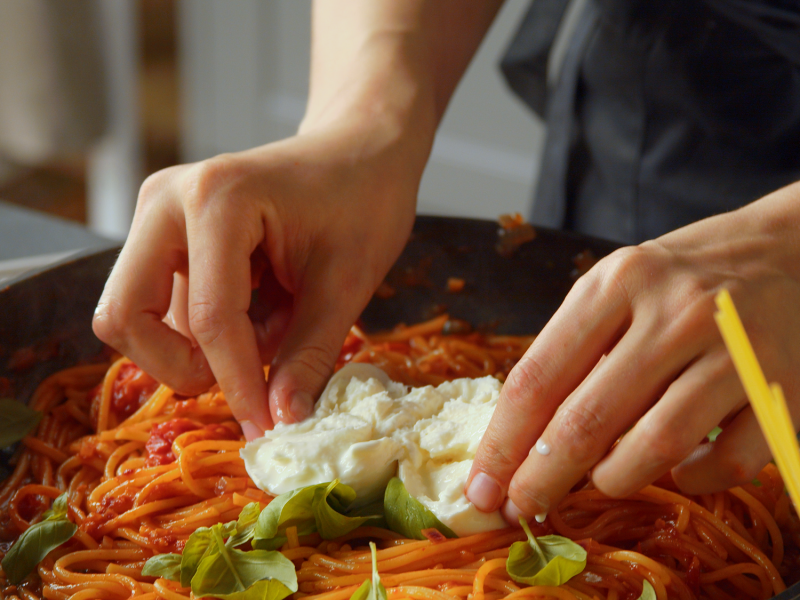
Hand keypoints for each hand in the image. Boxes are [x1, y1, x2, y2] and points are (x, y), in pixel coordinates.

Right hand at [92, 121, 421, 438]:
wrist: (359, 149)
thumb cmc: (364, 200)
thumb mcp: (347, 284)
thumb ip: (309, 355)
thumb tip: (281, 423)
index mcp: (215, 200)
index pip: (208, 319)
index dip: (237, 386)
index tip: (266, 431)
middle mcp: (166, 200)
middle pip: (126, 316)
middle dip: (184, 365)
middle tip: (251, 375)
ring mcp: (158, 213)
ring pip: (140, 314)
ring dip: (204, 344)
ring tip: (277, 321)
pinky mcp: (164, 231)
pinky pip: (162, 302)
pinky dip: (206, 327)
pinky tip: (262, 305)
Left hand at [466, 182, 799, 521]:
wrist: (782, 251)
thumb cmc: (679, 278)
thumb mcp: (615, 288)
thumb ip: (572, 350)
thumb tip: (521, 440)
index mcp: (616, 283)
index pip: (538, 377)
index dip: (502, 442)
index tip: (481, 486)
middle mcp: (674, 313)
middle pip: (587, 419)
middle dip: (541, 479)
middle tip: (518, 510)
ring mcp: (734, 350)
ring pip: (654, 446)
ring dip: (613, 479)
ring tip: (600, 480)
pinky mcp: (783, 388)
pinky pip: (726, 463)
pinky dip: (693, 480)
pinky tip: (679, 467)